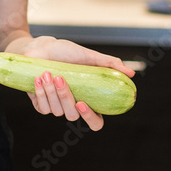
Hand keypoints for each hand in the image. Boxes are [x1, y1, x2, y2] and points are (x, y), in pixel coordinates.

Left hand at [19, 36, 135, 131]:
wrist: (39, 47)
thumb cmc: (65, 52)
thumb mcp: (89, 56)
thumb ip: (109, 64)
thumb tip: (131, 73)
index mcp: (88, 99)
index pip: (95, 122)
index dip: (90, 118)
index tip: (82, 103)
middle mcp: (73, 106)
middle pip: (73, 116)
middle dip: (65, 97)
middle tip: (60, 78)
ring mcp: (56, 107)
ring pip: (56, 111)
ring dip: (51, 92)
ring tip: (47, 73)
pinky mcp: (41, 104)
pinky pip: (42, 108)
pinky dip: (40, 93)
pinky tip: (39, 78)